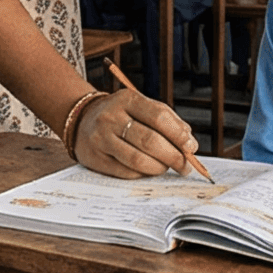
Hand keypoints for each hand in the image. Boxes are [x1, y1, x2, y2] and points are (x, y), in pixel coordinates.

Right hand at [73, 87, 198, 178]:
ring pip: (138, 160)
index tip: (191, 147)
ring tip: (166, 167)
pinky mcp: (96, 159)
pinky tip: (148, 170)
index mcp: (127, 99)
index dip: (179, 135)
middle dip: (174, 156)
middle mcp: (111, 117)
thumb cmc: (121, 114)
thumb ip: (167, 120)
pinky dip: (143, 173)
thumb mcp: (141, 106)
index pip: (159, 117)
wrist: (82, 119)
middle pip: (150, 141)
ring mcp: (101, 138)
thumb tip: (189, 142)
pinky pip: (126, 172)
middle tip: (185, 166)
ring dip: (159, 167)